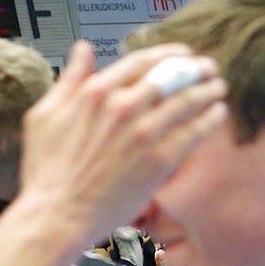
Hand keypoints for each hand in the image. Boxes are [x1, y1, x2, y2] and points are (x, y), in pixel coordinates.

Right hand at [15, 42, 226, 244]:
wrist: (57, 216)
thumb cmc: (46, 171)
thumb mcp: (45, 116)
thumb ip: (69, 79)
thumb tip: (82, 49)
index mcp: (95, 92)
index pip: (141, 61)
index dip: (168, 54)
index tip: (183, 54)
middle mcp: (122, 107)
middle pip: (171, 76)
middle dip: (195, 69)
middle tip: (209, 68)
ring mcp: (143, 133)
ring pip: (187, 101)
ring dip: (208, 91)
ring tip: (219, 88)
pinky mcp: (159, 159)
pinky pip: (194, 132)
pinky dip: (210, 119)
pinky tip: (218, 114)